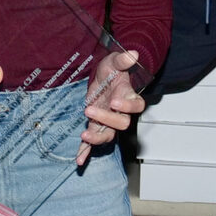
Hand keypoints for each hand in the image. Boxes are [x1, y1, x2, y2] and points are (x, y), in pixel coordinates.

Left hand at [78, 49, 142, 166]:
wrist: (104, 78)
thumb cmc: (112, 70)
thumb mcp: (114, 61)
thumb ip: (122, 60)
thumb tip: (132, 54)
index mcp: (128, 96)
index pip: (136, 105)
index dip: (128, 105)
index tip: (115, 101)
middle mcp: (121, 112)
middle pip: (121, 123)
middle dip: (106, 119)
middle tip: (89, 110)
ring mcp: (108, 121)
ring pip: (108, 135)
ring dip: (97, 138)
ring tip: (84, 136)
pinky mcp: (96, 126)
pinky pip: (93, 142)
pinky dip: (86, 151)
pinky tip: (80, 160)